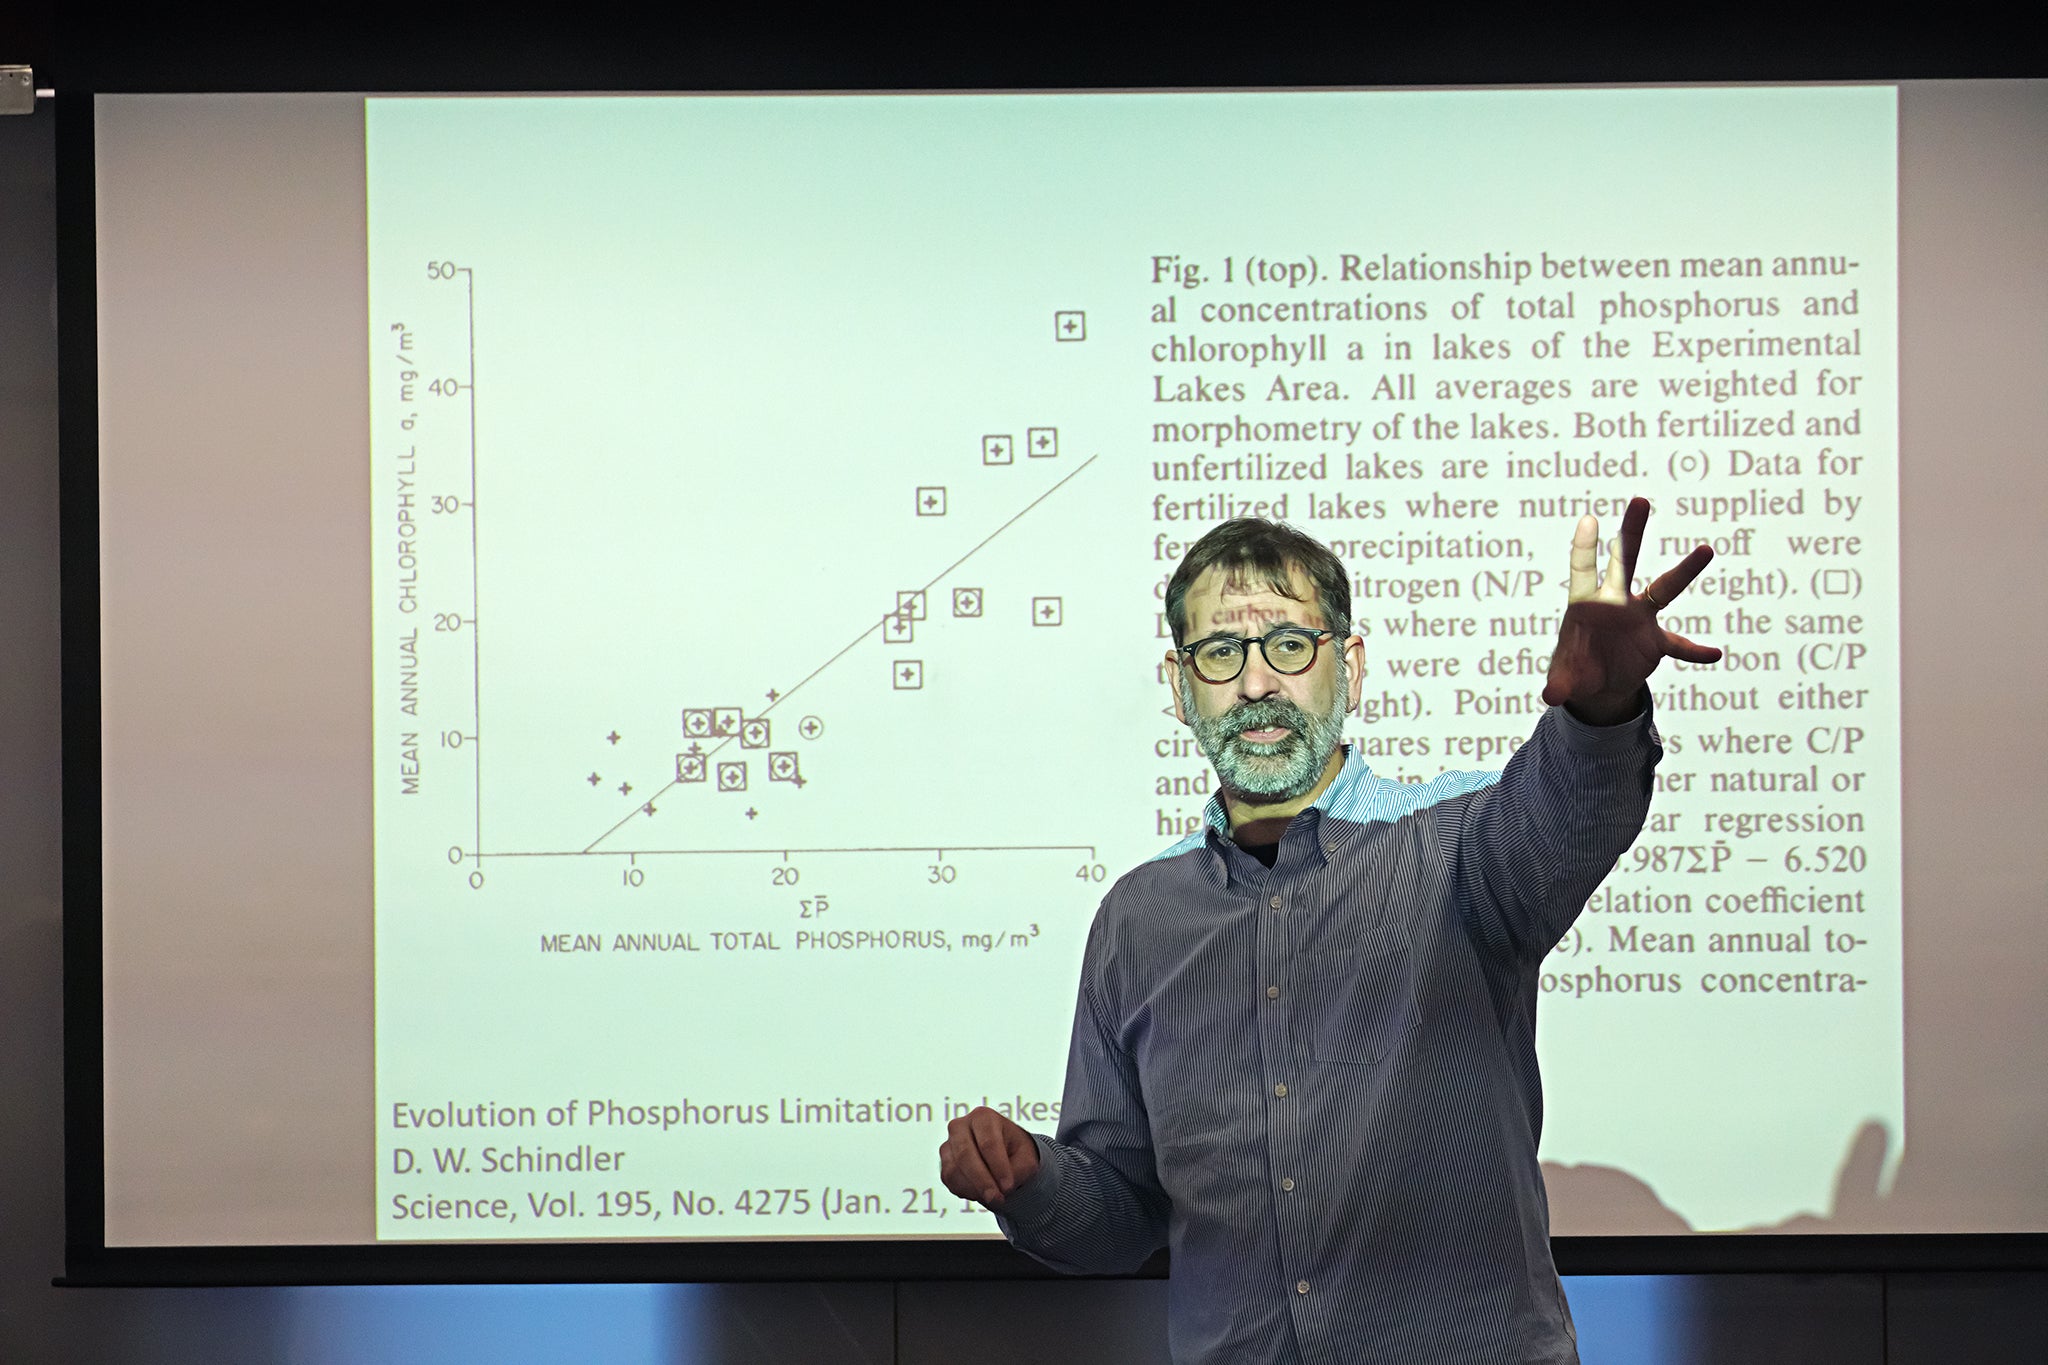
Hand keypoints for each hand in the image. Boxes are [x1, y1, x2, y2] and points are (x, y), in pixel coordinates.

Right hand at [939, 1105, 1040, 1208]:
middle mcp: (960, 1126)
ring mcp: (948, 1144)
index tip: (1008, 1187)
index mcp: (983, 1117)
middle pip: (965, 1154)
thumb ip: (1017, 1172)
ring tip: (994, 1196)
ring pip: (954, 1171)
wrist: (1004, 1155)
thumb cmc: (1017, 1154)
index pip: (988, 1143)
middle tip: (997, 1199)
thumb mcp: (1027, 1160)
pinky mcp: (943, 1163)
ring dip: (974, 1189)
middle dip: (982, 1181)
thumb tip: (1000, 1188)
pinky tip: (982, 1191)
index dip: (998, 1167)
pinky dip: (966, 1192)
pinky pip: (949, 1181)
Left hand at [1542, 497, 1721, 724]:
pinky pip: (1679, 645)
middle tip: (1639, 499)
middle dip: (1631, 532)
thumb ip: (1558, 685)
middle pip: (1625, 561)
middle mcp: (1616, 603)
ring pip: (1663, 588)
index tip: (1588, 519)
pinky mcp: (1655, 641)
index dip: (1585, 548)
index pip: (1584, 571)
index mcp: (1586, 604)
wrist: (1597, 685)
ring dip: (1683, 570)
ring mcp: (1639, 619)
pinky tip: (1713, 654)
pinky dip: (1694, 651)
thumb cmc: (1575, 671)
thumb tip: (1550, 697)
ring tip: (1706, 549)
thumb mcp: (1564, 680)